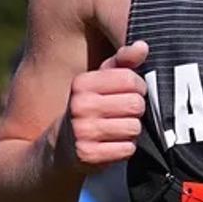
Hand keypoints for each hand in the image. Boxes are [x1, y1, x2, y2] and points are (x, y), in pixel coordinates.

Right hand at [58, 41, 148, 173]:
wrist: (59, 149)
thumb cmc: (88, 108)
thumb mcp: (99, 83)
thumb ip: (122, 63)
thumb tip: (143, 46)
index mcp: (82, 83)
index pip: (130, 79)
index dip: (138, 87)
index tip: (130, 93)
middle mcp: (79, 106)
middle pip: (136, 104)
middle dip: (136, 110)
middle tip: (124, 114)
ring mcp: (82, 131)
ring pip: (134, 128)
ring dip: (132, 131)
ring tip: (117, 129)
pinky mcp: (88, 155)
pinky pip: (127, 149)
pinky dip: (125, 148)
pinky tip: (112, 145)